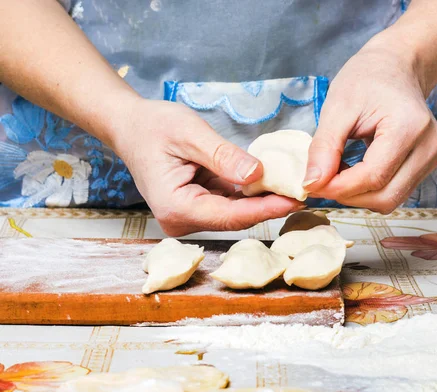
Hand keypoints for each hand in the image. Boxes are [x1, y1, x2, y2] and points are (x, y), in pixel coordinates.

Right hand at [114, 99, 302, 235]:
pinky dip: (249, 193)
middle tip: (305, 191)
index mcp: (176, 207)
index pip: (231, 215)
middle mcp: (182, 220)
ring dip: (262, 199)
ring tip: (294, 185)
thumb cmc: (153, 126)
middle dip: (270, 205)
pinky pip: (228, 203)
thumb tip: (258, 173)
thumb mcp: (190, 133)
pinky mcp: (196, 207)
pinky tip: (272, 182)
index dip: (266, 209)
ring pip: (235, 212)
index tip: (296, 199)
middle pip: (236, 218)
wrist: (130, 126)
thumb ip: (223, 156)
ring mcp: (189, 216)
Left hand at [304, 37, 436, 213]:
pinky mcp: (427, 165)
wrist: (396, 67)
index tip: (311, 184)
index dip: (339, 187)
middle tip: (320, 181)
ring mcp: (432, 158)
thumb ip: (324, 147)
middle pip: (384, 196)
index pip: (373, 176)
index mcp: (409, 127)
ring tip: (336, 173)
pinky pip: (395, 192)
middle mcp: (429, 147)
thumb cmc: (367, 79)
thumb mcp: (337, 107)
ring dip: (358, 195)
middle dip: (347, 195)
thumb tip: (312, 184)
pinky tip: (353, 171)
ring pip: (390, 200)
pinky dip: (369, 190)